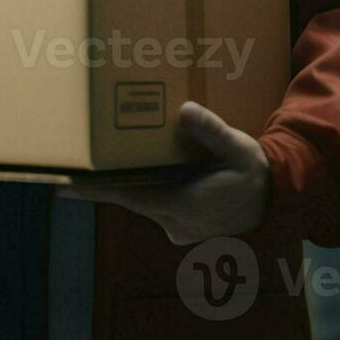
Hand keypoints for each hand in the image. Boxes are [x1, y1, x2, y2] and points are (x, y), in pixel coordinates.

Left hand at [59, 101, 270, 244]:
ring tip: (98, 170)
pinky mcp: (181, 228)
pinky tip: (138, 175)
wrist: (275, 202)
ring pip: (141, 204)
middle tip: (68, 172)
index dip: (95, 190)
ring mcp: (178, 228)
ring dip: (124, 187)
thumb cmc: (252, 171)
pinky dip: (144, 192)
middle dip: (101, 185)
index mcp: (184, 203)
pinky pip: (154, 208)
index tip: (64, 185)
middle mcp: (176, 221)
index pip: (129, 196)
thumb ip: (211, 131)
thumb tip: (186, 110)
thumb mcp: (236, 148)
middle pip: (129, 200)